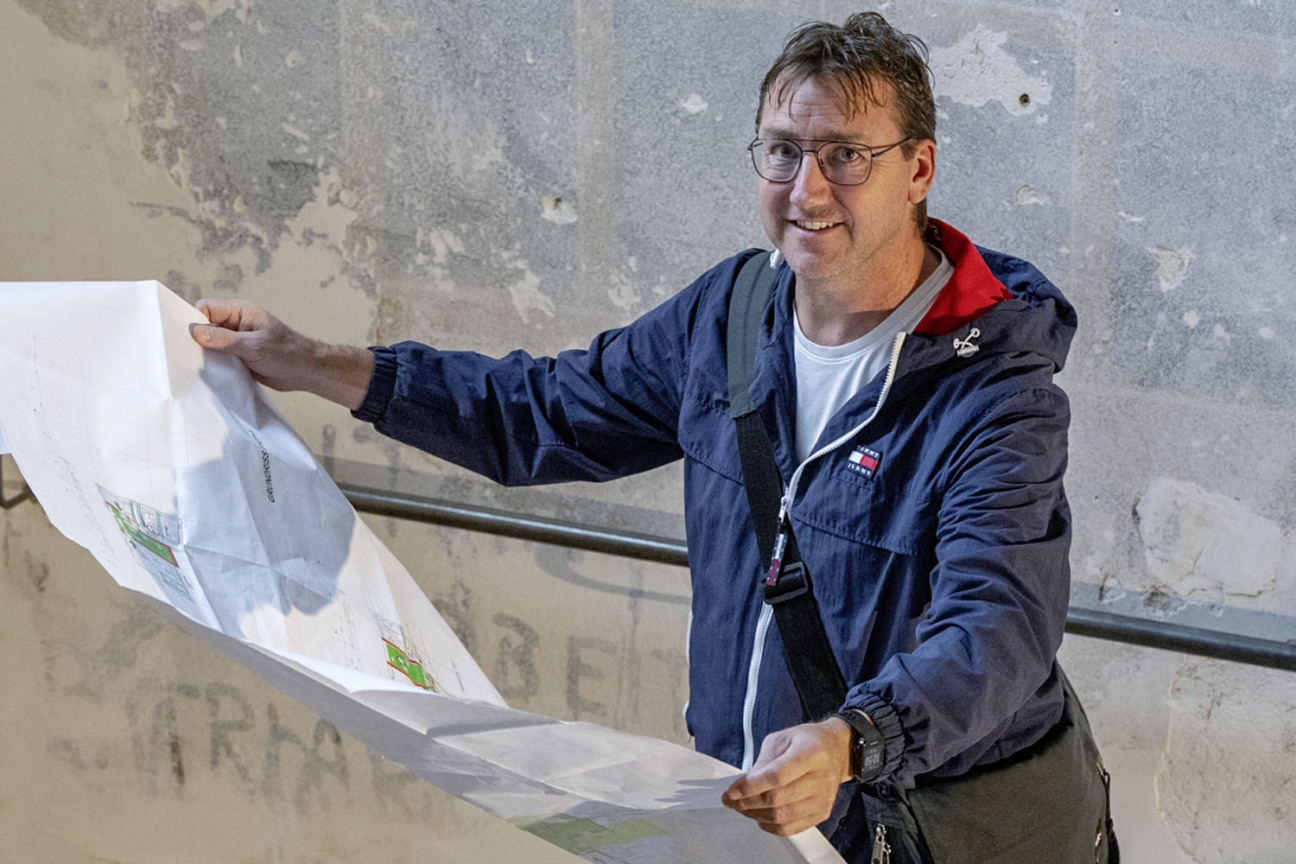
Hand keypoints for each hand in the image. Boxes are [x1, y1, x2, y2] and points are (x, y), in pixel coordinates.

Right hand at [191, 299, 374, 410]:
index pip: (206, 308)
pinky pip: (218, 358)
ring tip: (196, 367)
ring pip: (209, 344)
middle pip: (204, 326)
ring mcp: (236, 341)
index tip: (187, 339)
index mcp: (241, 312)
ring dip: (204, 355)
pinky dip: (213, 365)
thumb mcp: (253, 346)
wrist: (306, 372)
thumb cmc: (287, 354)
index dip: (194, 321)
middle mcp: (236, 324)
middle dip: (196, 340)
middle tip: (186, 356)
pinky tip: (208, 375)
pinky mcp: (238, 356)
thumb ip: (224, 340)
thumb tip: (194, 331)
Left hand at [721, 717, 851, 835]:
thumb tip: (745, 785)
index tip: (731, 791)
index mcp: (811, 752)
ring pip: (782, 817)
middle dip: (747, 802)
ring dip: (755, 814)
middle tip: (731, 800)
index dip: (751, 786)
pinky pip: (791, 828)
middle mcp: (821, 778)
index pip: (777, 775)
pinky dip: (770, 826)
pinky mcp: (821, 813)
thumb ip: (763, 762)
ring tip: (741, 807)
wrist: (836, 750)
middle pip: (778, 799)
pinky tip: (759, 816)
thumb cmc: (807, 741)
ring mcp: (823, 799)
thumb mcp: (781, 739)